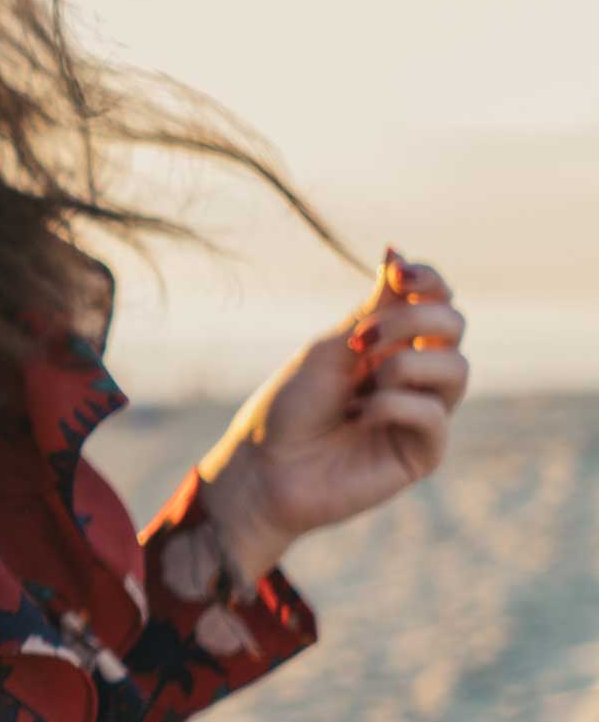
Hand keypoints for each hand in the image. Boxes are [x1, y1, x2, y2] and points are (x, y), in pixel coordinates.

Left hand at [194, 249, 470, 584]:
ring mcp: (422, 413)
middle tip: (360, 339)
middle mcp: (415, 375)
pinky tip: (360, 415)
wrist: (264, 470)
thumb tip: (396, 251)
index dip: (428, 280)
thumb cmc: (288, 409)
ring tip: (363, 382)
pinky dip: (396, 405)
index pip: (436, 299)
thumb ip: (372, 308)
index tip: (398, 274)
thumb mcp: (330, 348)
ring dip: (407, 364)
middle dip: (413, 319)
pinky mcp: (422, 452)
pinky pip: (435, 415)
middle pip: (454, 325)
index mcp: (393, 344)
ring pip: (457, 369)